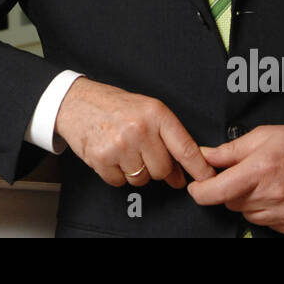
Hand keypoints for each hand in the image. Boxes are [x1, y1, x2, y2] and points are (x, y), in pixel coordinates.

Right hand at [54, 77, 213, 189]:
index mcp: (155, 113)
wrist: (76, 101)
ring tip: (123, 150)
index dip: (199, 168)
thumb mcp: (146, 111)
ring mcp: (120, 144)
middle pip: (162, 170)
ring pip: (141, 179)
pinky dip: (116, 173)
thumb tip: (181, 172)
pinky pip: (120, 181)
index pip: (185, 147)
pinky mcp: (102, 158)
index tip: (208, 179)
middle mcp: (139, 128)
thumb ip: (167, 138)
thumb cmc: (112, 105)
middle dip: (155, 167)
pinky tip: (111, 154)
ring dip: (134, 171)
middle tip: (141, 152)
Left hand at [187, 124, 283, 233]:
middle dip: (230, 189)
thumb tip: (204, 155)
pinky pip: (266, 223)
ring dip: (248, 201)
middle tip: (245, 174)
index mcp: (261, 169)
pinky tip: (277, 194)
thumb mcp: (262, 135)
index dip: (201, 191)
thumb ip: (229, 150)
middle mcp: (273, 194)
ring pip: (247, 214)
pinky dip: (265, 211)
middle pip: (230, 203)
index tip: (197, 187)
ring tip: (265, 182)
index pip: (218, 191)